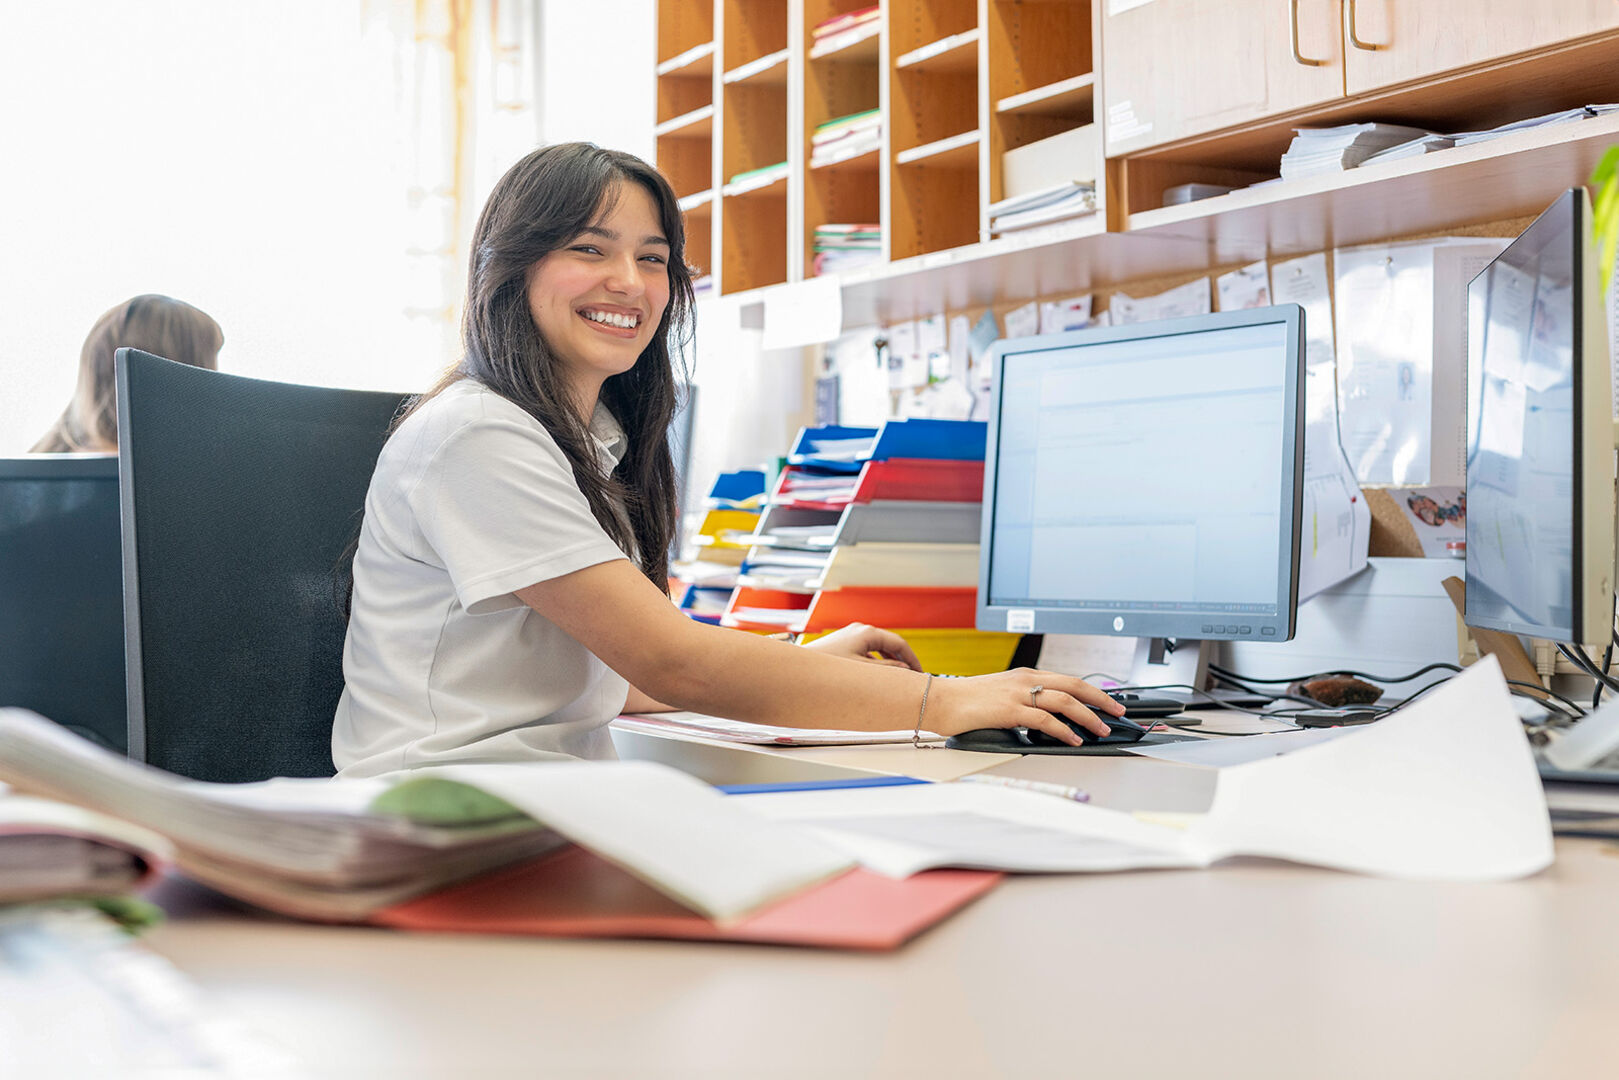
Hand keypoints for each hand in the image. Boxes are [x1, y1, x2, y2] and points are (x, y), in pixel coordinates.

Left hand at [801, 622, 921, 670]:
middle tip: (912, 677)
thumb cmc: (828, 669)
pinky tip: (877, 675)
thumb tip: (904, 669)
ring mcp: (850, 636)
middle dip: (901, 660)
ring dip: (889, 661)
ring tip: (896, 678)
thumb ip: (887, 668)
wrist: (799, 670)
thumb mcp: (863, 671)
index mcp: (867, 632)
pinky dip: (876, 661)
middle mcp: (859, 630)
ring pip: (878, 648)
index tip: (920, 673)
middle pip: (889, 644)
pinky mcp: (842, 644)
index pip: (899, 643)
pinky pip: (866, 651)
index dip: (912, 659)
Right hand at [927, 668, 1125, 746]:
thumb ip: (1022, 702)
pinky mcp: (1010, 709)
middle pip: (1074, 685)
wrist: (938, 701)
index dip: (1091, 690)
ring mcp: (1018, 693)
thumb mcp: (999, 695)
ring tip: (1101, 730)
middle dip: (1101, 699)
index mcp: (1024, 674)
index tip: (1106, 702)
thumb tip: (1045, 721)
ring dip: (1088, 717)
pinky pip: (1046, 719)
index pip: (1066, 679)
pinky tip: (1074, 740)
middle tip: (1118, 713)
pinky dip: (1064, 730)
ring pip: (1066, 701)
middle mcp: (1024, 679)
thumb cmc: (964, 702)